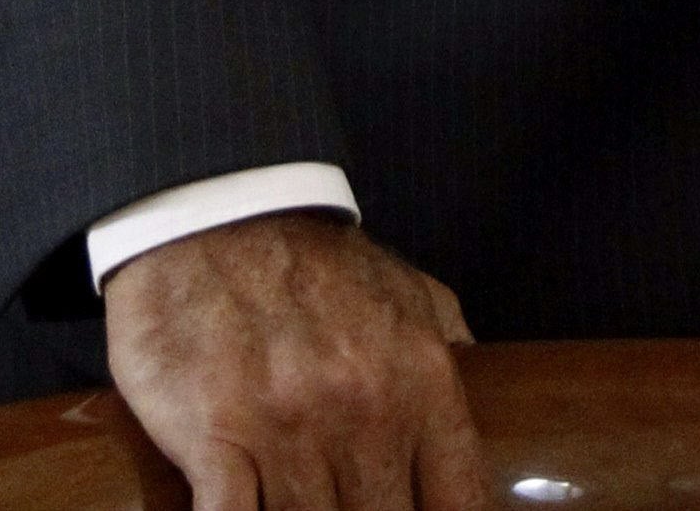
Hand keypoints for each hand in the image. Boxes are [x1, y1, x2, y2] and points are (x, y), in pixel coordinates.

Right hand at [103, 210, 486, 510]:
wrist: (213, 216)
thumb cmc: (309, 265)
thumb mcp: (405, 290)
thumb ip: (449, 344)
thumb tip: (486, 393)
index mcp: (421, 378)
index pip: (461, 499)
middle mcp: (366, 409)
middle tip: (354, 502)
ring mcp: (291, 428)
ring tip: (303, 504)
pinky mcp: (217, 439)